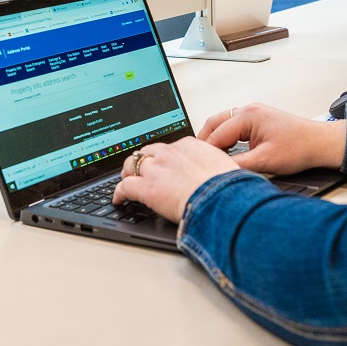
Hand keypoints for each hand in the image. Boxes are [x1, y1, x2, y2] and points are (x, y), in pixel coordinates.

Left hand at [113, 137, 239, 221]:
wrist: (221, 198)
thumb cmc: (227, 186)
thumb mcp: (223, 166)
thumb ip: (213, 164)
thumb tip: (218, 171)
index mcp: (189, 145)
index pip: (169, 147)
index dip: (163, 156)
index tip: (163, 163)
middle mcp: (169, 154)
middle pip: (148, 152)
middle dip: (143, 160)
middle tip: (142, 170)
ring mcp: (156, 170)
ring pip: (132, 165)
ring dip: (129, 172)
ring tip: (127, 180)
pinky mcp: (146, 188)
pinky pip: (124, 187)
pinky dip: (119, 193)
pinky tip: (119, 199)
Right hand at [199, 103, 346, 175]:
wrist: (320, 143)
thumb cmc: (300, 147)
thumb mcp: (265, 161)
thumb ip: (238, 164)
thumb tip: (219, 169)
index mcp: (248, 116)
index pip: (216, 134)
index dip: (206, 151)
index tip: (200, 165)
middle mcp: (249, 110)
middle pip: (214, 123)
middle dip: (205, 142)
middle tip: (199, 160)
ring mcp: (253, 113)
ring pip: (222, 123)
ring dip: (215, 139)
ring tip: (211, 157)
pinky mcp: (257, 119)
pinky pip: (233, 125)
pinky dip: (225, 137)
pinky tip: (226, 151)